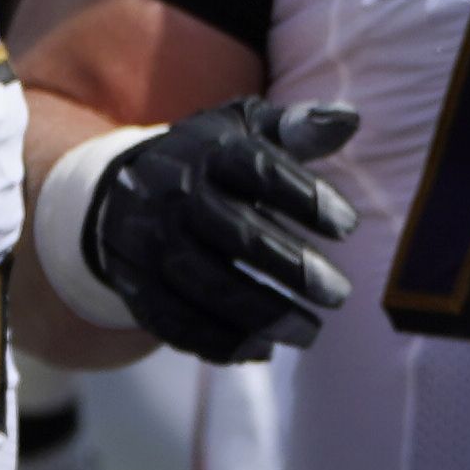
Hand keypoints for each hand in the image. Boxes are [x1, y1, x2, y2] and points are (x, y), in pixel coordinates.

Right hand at [76, 99, 359, 364]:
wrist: (120, 191)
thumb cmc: (210, 160)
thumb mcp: (245, 131)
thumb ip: (296, 128)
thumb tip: (349, 119)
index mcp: (207, 149)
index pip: (259, 169)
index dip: (305, 196)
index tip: (349, 226)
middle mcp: (172, 194)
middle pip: (235, 234)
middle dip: (291, 267)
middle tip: (339, 294)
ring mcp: (148, 241)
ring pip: (205, 285)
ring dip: (262, 314)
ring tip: (311, 333)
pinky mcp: (133, 283)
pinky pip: (173, 320)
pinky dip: (217, 341)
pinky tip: (261, 350)